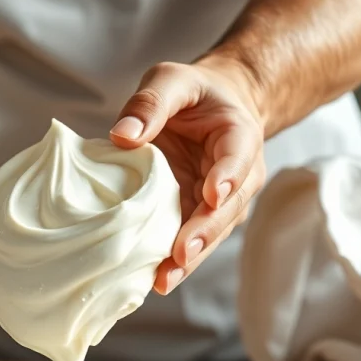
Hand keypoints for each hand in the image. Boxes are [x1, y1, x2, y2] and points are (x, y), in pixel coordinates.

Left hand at [109, 58, 266, 295]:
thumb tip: (122, 135)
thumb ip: (151, 102)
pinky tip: (152, 280)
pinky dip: (174, 261)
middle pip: (226, 208)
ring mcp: (218, 202)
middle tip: (180, 254)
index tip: (211, 194)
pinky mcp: (196, 216)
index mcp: (238, 136)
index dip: (227, 177)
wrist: (211, 109)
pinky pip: (188, 241)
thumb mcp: (171, 80)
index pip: (237, 157)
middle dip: (203, 233)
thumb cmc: (192, 94)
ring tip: (164, 279)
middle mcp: (237, 176)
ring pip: (209, 234)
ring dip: (189, 258)